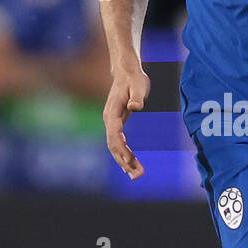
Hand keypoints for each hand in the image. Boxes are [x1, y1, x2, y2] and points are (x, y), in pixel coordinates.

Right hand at [103, 63, 149, 178]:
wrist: (126, 72)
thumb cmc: (134, 79)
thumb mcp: (139, 85)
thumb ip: (137, 97)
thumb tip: (135, 107)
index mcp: (112, 113)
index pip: (115, 135)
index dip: (122, 149)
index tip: (131, 161)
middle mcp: (109, 120)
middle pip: (113, 146)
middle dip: (124, 162)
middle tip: (138, 175)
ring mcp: (111, 124)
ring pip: (114, 148)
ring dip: (124, 163)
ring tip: (137, 176)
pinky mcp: (116, 125)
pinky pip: (117, 144)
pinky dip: (123, 156)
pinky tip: (131, 167)